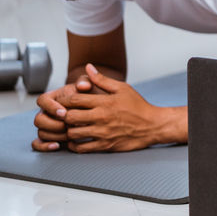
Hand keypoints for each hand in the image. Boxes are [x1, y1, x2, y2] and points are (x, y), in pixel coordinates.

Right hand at [31, 73, 98, 151]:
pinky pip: (39, 144)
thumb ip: (86, 81)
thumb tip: (83, 85)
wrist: (95, 111)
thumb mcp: (90, 87)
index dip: (50, 107)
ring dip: (54, 135)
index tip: (64, 112)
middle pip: (38, 119)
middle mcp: (47, 112)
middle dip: (53, 124)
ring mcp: (47, 125)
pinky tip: (57, 146)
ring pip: (41, 132)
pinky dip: (44, 146)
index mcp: (53, 98)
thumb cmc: (90, 97)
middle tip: (67, 125)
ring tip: (69, 135)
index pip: (42, 100)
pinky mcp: (50, 137)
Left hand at [54, 64, 169, 152]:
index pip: (74, 100)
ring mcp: (103, 133)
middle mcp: (101, 117)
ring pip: (73, 134)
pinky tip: (76, 140)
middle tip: (65, 115)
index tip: (63, 102)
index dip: (64, 100)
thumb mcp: (122, 88)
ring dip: (69, 130)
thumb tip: (88, 67)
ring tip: (71, 127)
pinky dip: (74, 145)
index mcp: (104, 102)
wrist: (153, 125)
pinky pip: (82, 148)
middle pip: (70, 117)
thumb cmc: (138, 106)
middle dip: (64, 116)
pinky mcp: (105, 146)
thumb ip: (102, 79)